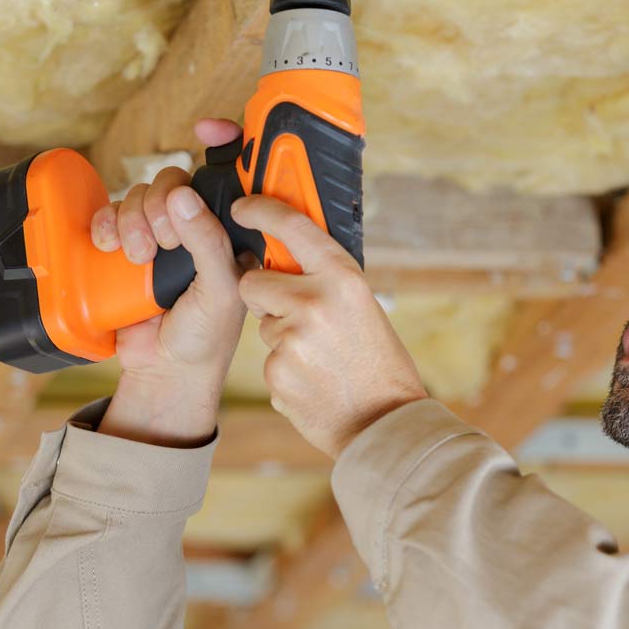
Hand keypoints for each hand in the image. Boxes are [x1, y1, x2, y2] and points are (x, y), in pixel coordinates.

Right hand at [93, 119, 249, 446]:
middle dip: (163, 200)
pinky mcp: (130, 245)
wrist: (164, 371)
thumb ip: (206, 243)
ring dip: (134, 217)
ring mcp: (164, 235)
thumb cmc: (206, 335)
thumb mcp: (219, 291)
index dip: (226, 141)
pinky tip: (110, 245)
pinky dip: (106, 222)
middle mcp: (201, 226)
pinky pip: (113, 212)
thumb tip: (182, 198)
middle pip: (177, 178)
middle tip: (164, 239)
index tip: (206, 126)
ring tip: (140, 255)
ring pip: (143, 193)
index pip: (235, 174)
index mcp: (235, 231)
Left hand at [232, 195, 427, 458]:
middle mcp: (314, 302)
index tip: (244, 206)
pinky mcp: (276, 372)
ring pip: (261, 324)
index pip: (293, 226)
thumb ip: (328, 281)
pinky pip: (266, 359)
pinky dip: (285, 368)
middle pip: (254, 282)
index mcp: (342, 278)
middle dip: (264, 296)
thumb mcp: (363, 307)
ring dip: (280, 336)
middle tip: (296, 316)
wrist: (384, 422)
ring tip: (318, 358)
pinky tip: (313, 379)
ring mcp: (292, 338)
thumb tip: (289, 253)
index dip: (261, 209)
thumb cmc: (379, 363)